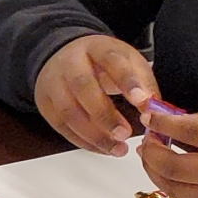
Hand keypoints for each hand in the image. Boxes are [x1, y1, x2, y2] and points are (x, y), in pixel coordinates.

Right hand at [33, 35, 159, 155]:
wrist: (62, 56)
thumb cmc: (101, 63)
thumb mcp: (127, 62)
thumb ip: (143, 84)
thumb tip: (154, 112)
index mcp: (97, 48)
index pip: (112, 61)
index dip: (128, 82)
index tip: (142, 103)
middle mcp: (70, 63)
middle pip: (83, 87)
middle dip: (105, 114)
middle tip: (125, 134)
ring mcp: (53, 82)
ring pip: (68, 111)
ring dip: (94, 134)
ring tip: (117, 149)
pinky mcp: (44, 102)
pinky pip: (61, 126)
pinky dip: (82, 141)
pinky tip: (102, 148)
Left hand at [138, 106, 197, 197]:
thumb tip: (178, 120)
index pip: (193, 132)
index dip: (165, 123)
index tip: (150, 115)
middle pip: (177, 168)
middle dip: (153, 153)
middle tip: (147, 139)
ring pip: (177, 190)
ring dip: (155, 173)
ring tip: (151, 156)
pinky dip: (174, 187)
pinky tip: (171, 173)